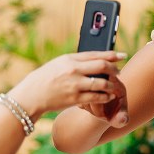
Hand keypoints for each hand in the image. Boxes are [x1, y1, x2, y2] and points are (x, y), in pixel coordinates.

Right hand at [6, 51, 126, 120]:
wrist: (30, 96)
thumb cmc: (46, 78)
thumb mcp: (59, 64)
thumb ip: (76, 61)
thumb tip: (96, 57)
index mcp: (70, 59)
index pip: (96, 54)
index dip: (112, 54)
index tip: (122, 55)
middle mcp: (73, 70)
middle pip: (102, 66)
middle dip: (114, 69)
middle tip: (119, 72)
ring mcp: (74, 85)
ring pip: (102, 83)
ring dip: (112, 85)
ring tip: (115, 87)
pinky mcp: (74, 99)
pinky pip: (96, 97)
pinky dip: (105, 97)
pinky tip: (108, 96)